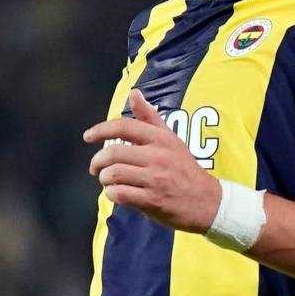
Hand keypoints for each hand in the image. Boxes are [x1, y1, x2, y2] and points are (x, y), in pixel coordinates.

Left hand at [84, 89, 222, 232]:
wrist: (207, 202)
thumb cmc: (184, 169)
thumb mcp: (170, 139)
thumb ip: (150, 117)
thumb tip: (134, 93)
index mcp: (160, 139)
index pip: (124, 127)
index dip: (101, 130)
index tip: (88, 136)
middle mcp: (158, 156)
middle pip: (113, 153)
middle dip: (98, 161)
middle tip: (96, 168)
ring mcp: (155, 179)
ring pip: (114, 174)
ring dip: (104, 179)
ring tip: (108, 181)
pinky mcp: (152, 200)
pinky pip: (120, 194)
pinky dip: (112, 194)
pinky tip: (116, 193)